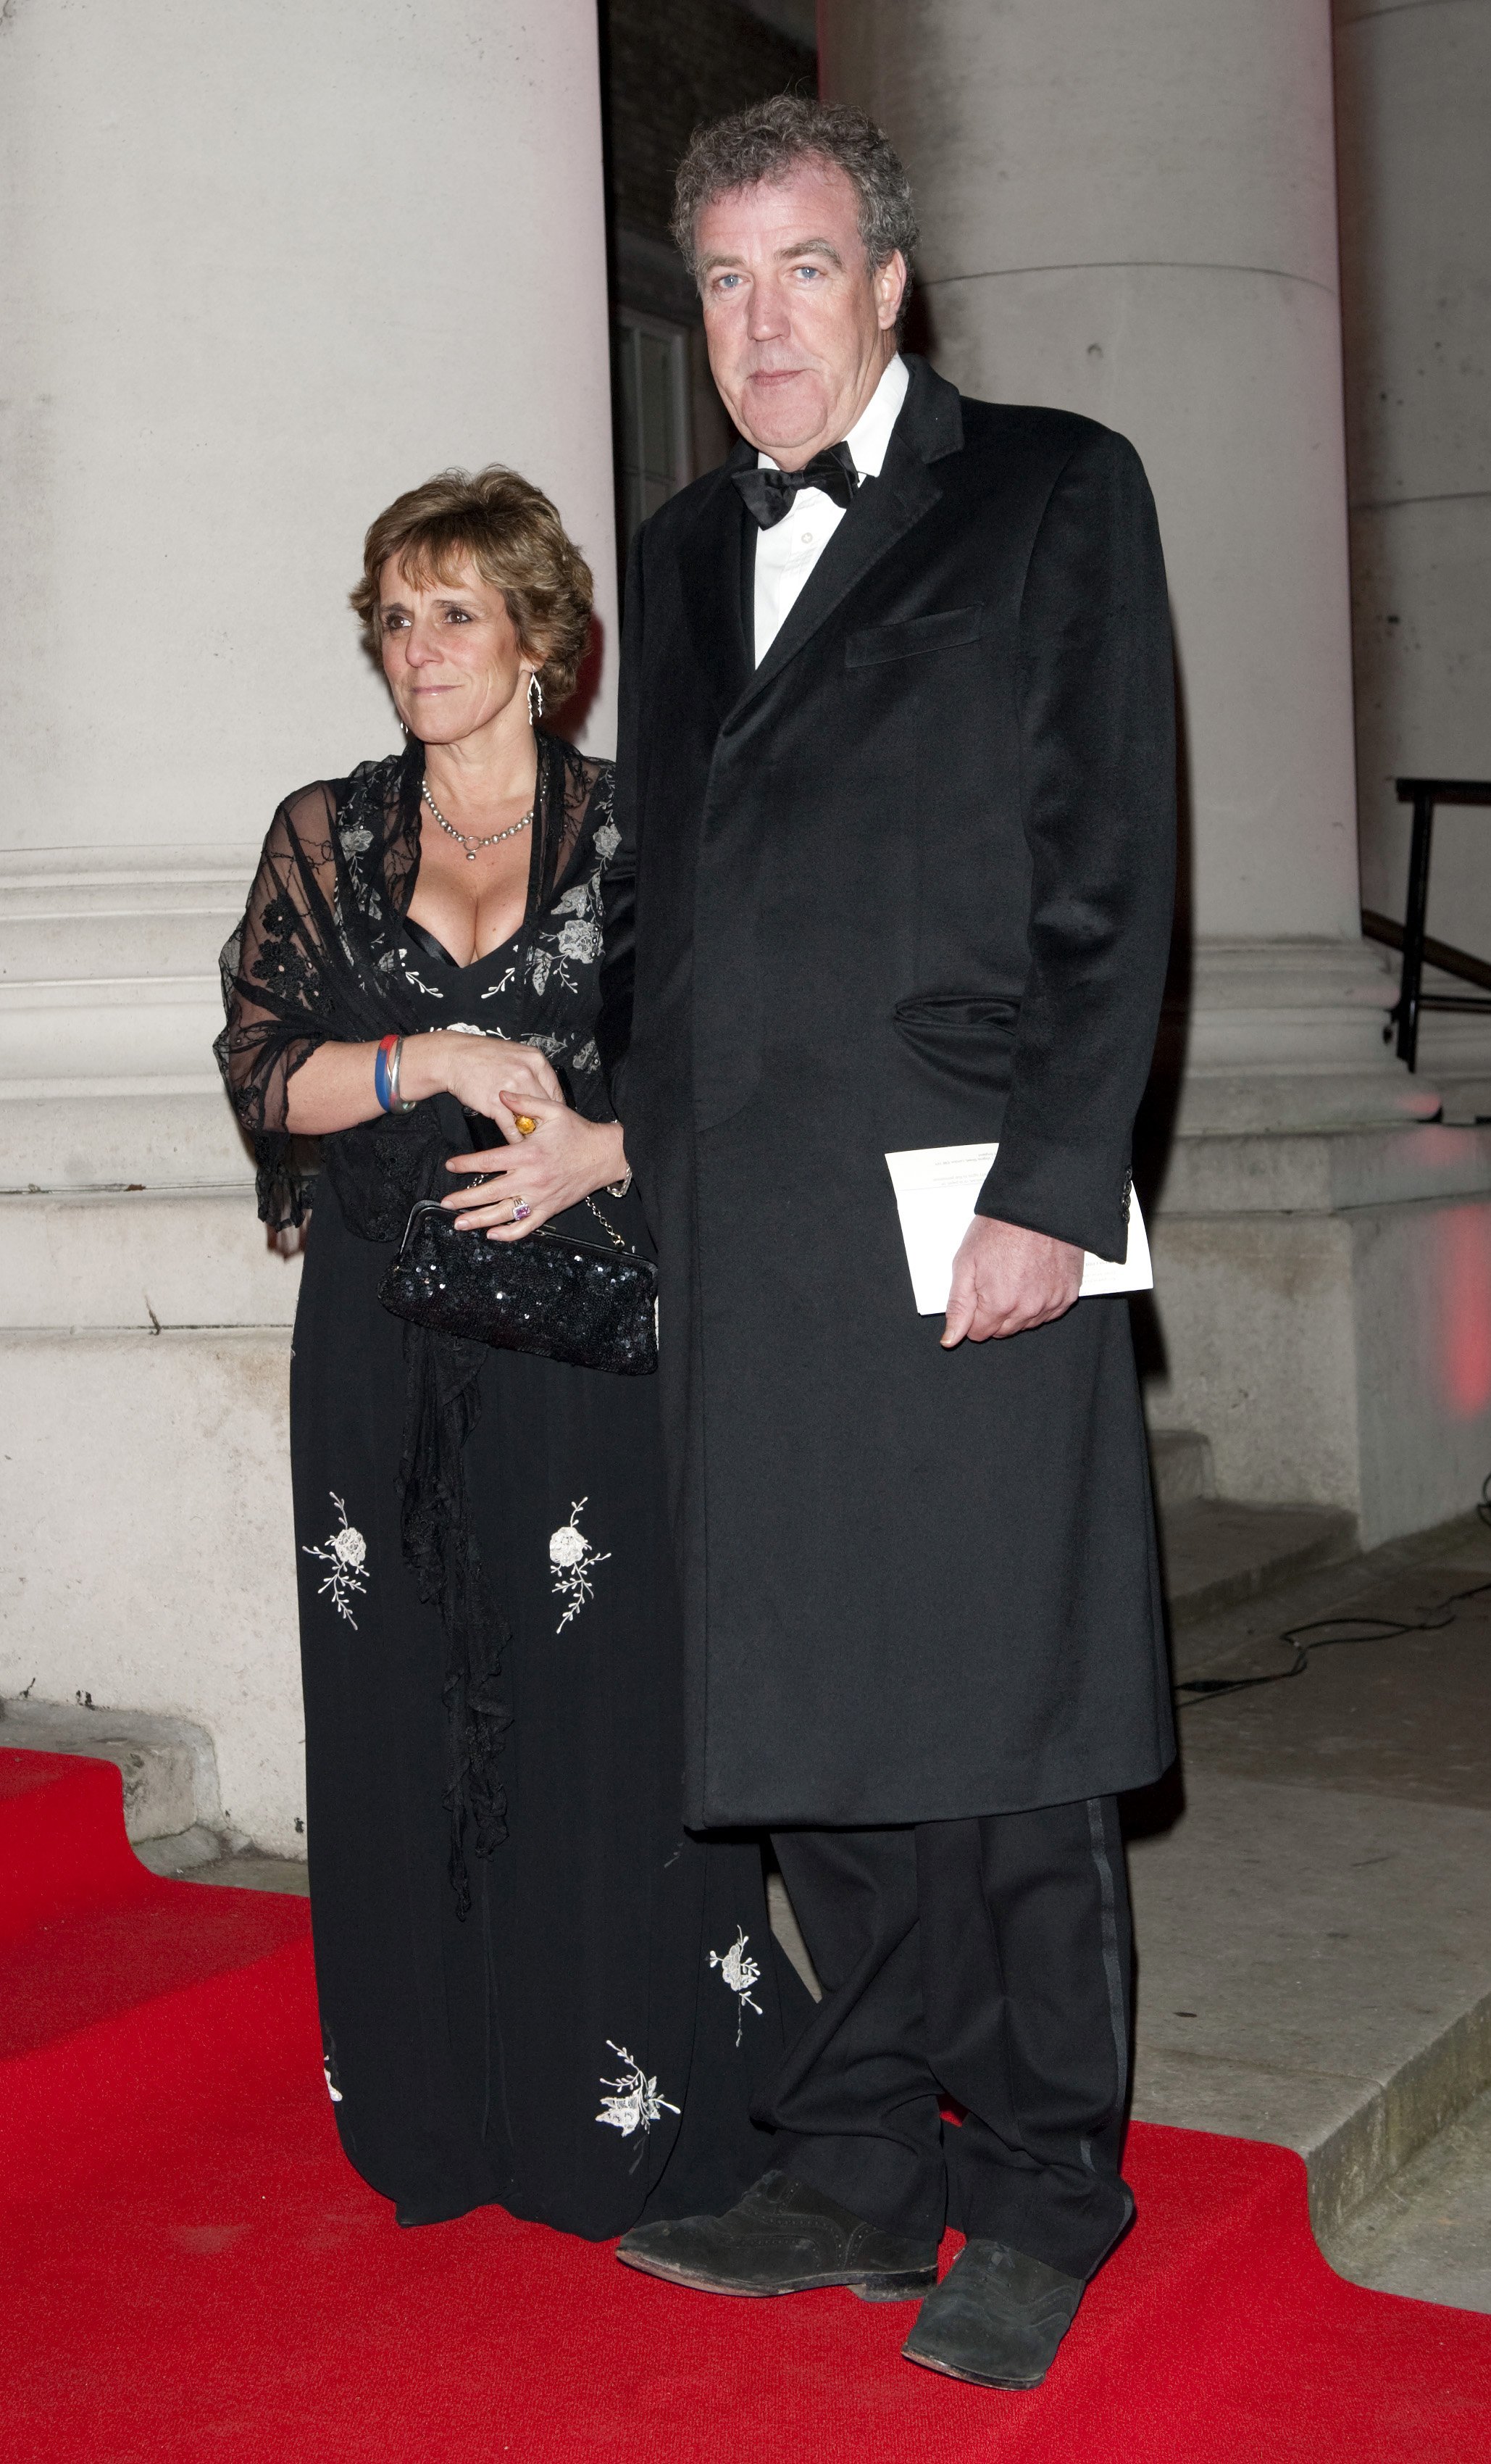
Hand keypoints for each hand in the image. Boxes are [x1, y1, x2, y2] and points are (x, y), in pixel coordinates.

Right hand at [404, 1031, 562, 1142]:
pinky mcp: (496, 1104)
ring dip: (532, 1134)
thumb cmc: (481, 1056)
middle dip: (545, 1123)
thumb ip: (532, 1072)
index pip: (556, 1091)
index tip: (553, 1120)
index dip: (555, 1110)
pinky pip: (512, 1128)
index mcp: (535, 1060)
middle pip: (546, 1107)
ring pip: (531, 1119)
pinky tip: (516, 1143)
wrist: (453, 1057)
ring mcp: (512, 1089)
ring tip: (533, 1143)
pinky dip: (515, 1139)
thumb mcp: (515, 1055)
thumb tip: (545, 1093)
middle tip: (545, 1135)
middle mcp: (527, 1073)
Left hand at [442, 1091, 627, 1238]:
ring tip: (460, 1224)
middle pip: (490, 1192)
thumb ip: (524, 1102)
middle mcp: (532, 1179)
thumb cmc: (578, 1133)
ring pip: (504, 1214)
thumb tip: (500, 1094)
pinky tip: (492, 1234)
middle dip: (465, 1199)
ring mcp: (540, 1198)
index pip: (489, 1161)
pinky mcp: (549, 1210)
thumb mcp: (553, 1110)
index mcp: (529, 1154)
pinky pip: (526, 1227)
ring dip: (479, 1220)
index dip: (466, 1165)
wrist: (604, 1155)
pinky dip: (508, 1233)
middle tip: (446, 1203)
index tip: (450, 1166)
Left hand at [941, 1216, 1081, 1345]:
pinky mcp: (1068, 1293)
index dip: (973, 1314)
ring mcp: (1051, 1302)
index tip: (977, 1292)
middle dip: (995, 1313)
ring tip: (1015, 1275)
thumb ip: (958, 1306)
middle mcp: (1028, 1309)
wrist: (1036, 1206)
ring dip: (1018, 1308)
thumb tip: (950, 1339)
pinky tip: (1034, 1278)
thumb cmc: (999, 1229)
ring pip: (1027, 1323)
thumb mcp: (965, 1264)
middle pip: (1003, 1331)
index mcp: (1000, 1304)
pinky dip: (1040, 1301)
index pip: (979, 1333)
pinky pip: (1049, 1312)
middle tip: (995, 1280)